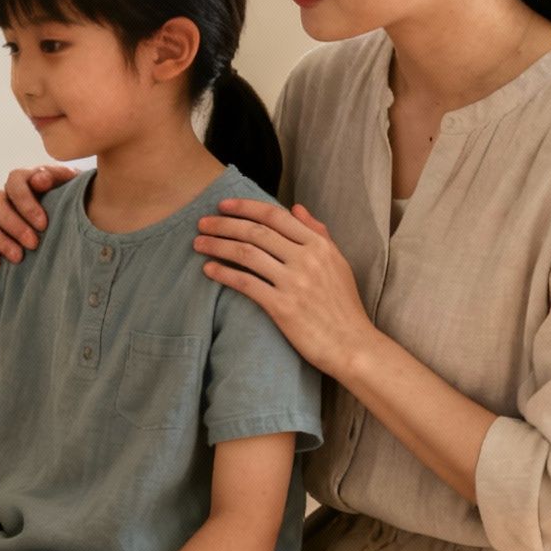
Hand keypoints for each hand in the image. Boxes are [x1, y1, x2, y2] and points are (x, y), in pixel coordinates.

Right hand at [0, 164, 78, 271]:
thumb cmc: (80, 207)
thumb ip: (61, 178)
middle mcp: (9, 198)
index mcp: (28, 181)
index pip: (15, 180)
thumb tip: (40, 179)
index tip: (43, 224)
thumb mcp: (76, 189)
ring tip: (18, 258)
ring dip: (0, 240)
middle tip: (33, 243)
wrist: (83, 232)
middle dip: (14, 225)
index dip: (25, 201)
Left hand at [195, 199, 377, 374]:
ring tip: (198, 243)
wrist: (352, 345)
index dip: (245, 207)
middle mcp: (306, 260)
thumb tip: (296, 207)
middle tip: (202, 223)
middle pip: (255, 232)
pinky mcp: (282, 307)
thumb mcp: (337, 263)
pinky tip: (208, 269)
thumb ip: (318, 233)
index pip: (275, 216)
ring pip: (246, 253)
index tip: (222, 205)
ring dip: (217, 245)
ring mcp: (294, 283)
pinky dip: (222, 273)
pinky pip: (244, 283)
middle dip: (224, 224)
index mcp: (319, 246)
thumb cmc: (343, 305)